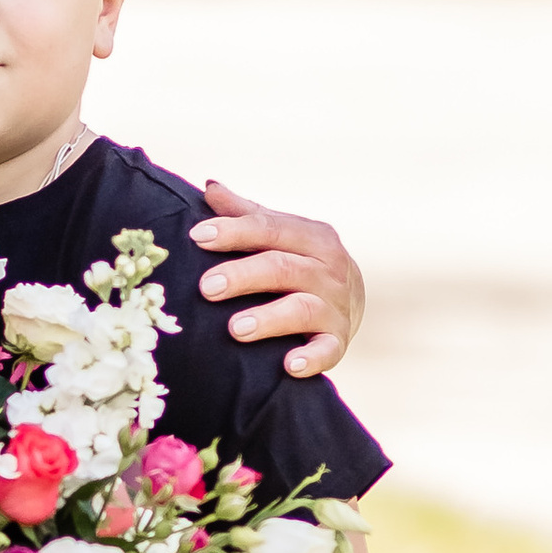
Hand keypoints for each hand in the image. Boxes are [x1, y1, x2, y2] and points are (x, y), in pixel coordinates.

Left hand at [189, 182, 364, 376]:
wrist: (353, 299)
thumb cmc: (301, 261)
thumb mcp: (281, 235)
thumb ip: (247, 213)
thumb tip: (210, 187)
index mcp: (311, 237)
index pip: (270, 228)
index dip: (234, 231)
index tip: (198, 236)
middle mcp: (327, 269)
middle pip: (282, 267)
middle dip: (243, 276)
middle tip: (205, 288)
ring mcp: (334, 306)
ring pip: (301, 309)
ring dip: (268, 319)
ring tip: (235, 329)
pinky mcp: (339, 341)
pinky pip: (328, 351)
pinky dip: (311, 358)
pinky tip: (289, 365)